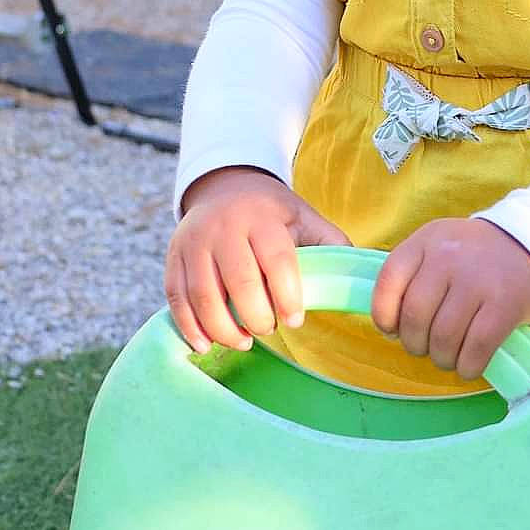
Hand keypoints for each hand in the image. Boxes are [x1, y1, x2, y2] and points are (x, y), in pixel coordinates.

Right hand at [165, 167, 349, 355]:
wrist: (223, 186)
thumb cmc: (271, 212)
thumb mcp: (303, 217)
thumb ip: (329, 243)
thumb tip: (357, 275)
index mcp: (262, 218)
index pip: (277, 260)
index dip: (287, 296)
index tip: (295, 319)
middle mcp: (224, 228)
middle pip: (239, 283)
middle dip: (256, 317)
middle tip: (268, 330)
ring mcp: (194, 243)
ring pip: (204, 295)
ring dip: (223, 329)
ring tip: (243, 341)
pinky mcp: (173, 257)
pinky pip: (176, 298)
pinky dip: (190, 326)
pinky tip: (206, 343)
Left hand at [371, 218, 529, 382]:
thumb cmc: (474, 257)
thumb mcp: (437, 247)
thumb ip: (410, 278)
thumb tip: (389, 328)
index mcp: (427, 241)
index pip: (389, 280)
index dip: (384, 315)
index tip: (393, 330)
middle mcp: (449, 256)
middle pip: (415, 317)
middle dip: (415, 344)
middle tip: (426, 347)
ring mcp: (478, 280)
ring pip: (443, 338)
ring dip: (442, 359)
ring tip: (448, 356)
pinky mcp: (505, 305)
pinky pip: (475, 348)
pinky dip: (468, 366)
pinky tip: (469, 365)